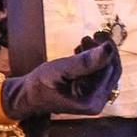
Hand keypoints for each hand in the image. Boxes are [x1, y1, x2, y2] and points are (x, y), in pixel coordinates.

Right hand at [0, 33, 122, 121]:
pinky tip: (79, 51)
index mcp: (93, 101)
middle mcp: (97, 103)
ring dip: (96, 53)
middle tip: (93, 34)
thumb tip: (109, 48)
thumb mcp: (60, 70)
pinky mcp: (87, 93)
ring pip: (103, 70)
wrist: (25, 96)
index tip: (98, 33)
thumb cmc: (39, 85)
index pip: (111, 71)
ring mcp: (92, 99)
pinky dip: (89, 60)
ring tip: (83, 40)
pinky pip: (95, 73)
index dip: (108, 50)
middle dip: (103, 51)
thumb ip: (84, 62)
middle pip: (110, 71)